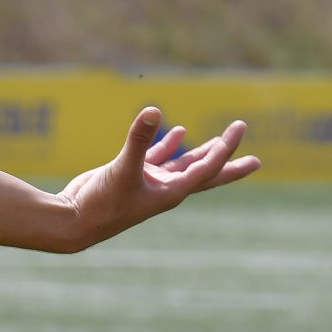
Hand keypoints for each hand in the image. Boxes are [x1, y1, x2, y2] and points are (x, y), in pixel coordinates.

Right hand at [55, 109, 259, 248]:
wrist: (74, 221)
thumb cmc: (101, 204)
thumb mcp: (122, 169)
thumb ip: (139, 139)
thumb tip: (154, 110)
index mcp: (172, 193)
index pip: (207, 168)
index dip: (225, 148)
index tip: (238, 128)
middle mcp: (165, 190)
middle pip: (206, 175)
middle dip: (229, 165)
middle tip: (257, 162)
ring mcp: (149, 183)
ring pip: (182, 165)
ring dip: (200, 152)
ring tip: (219, 141)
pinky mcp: (132, 176)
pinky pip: (157, 159)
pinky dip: (167, 146)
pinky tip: (177, 132)